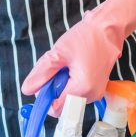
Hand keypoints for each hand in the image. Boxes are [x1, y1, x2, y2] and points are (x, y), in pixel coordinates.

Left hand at [21, 0, 135, 108]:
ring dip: (61, 84)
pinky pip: (77, 91)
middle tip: (57, 67)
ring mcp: (96, 92)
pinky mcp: (97, 87)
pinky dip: (70, 82)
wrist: (108, 28)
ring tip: (66, 64)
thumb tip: (27, 90)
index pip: (55, 108)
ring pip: (69, 97)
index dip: (44, 97)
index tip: (43, 79)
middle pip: (62, 103)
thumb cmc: (86, 37)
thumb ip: (41, 73)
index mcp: (83, 89)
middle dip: (54, 88)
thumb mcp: (58, 53)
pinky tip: (73, 66)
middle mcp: (92, 96)